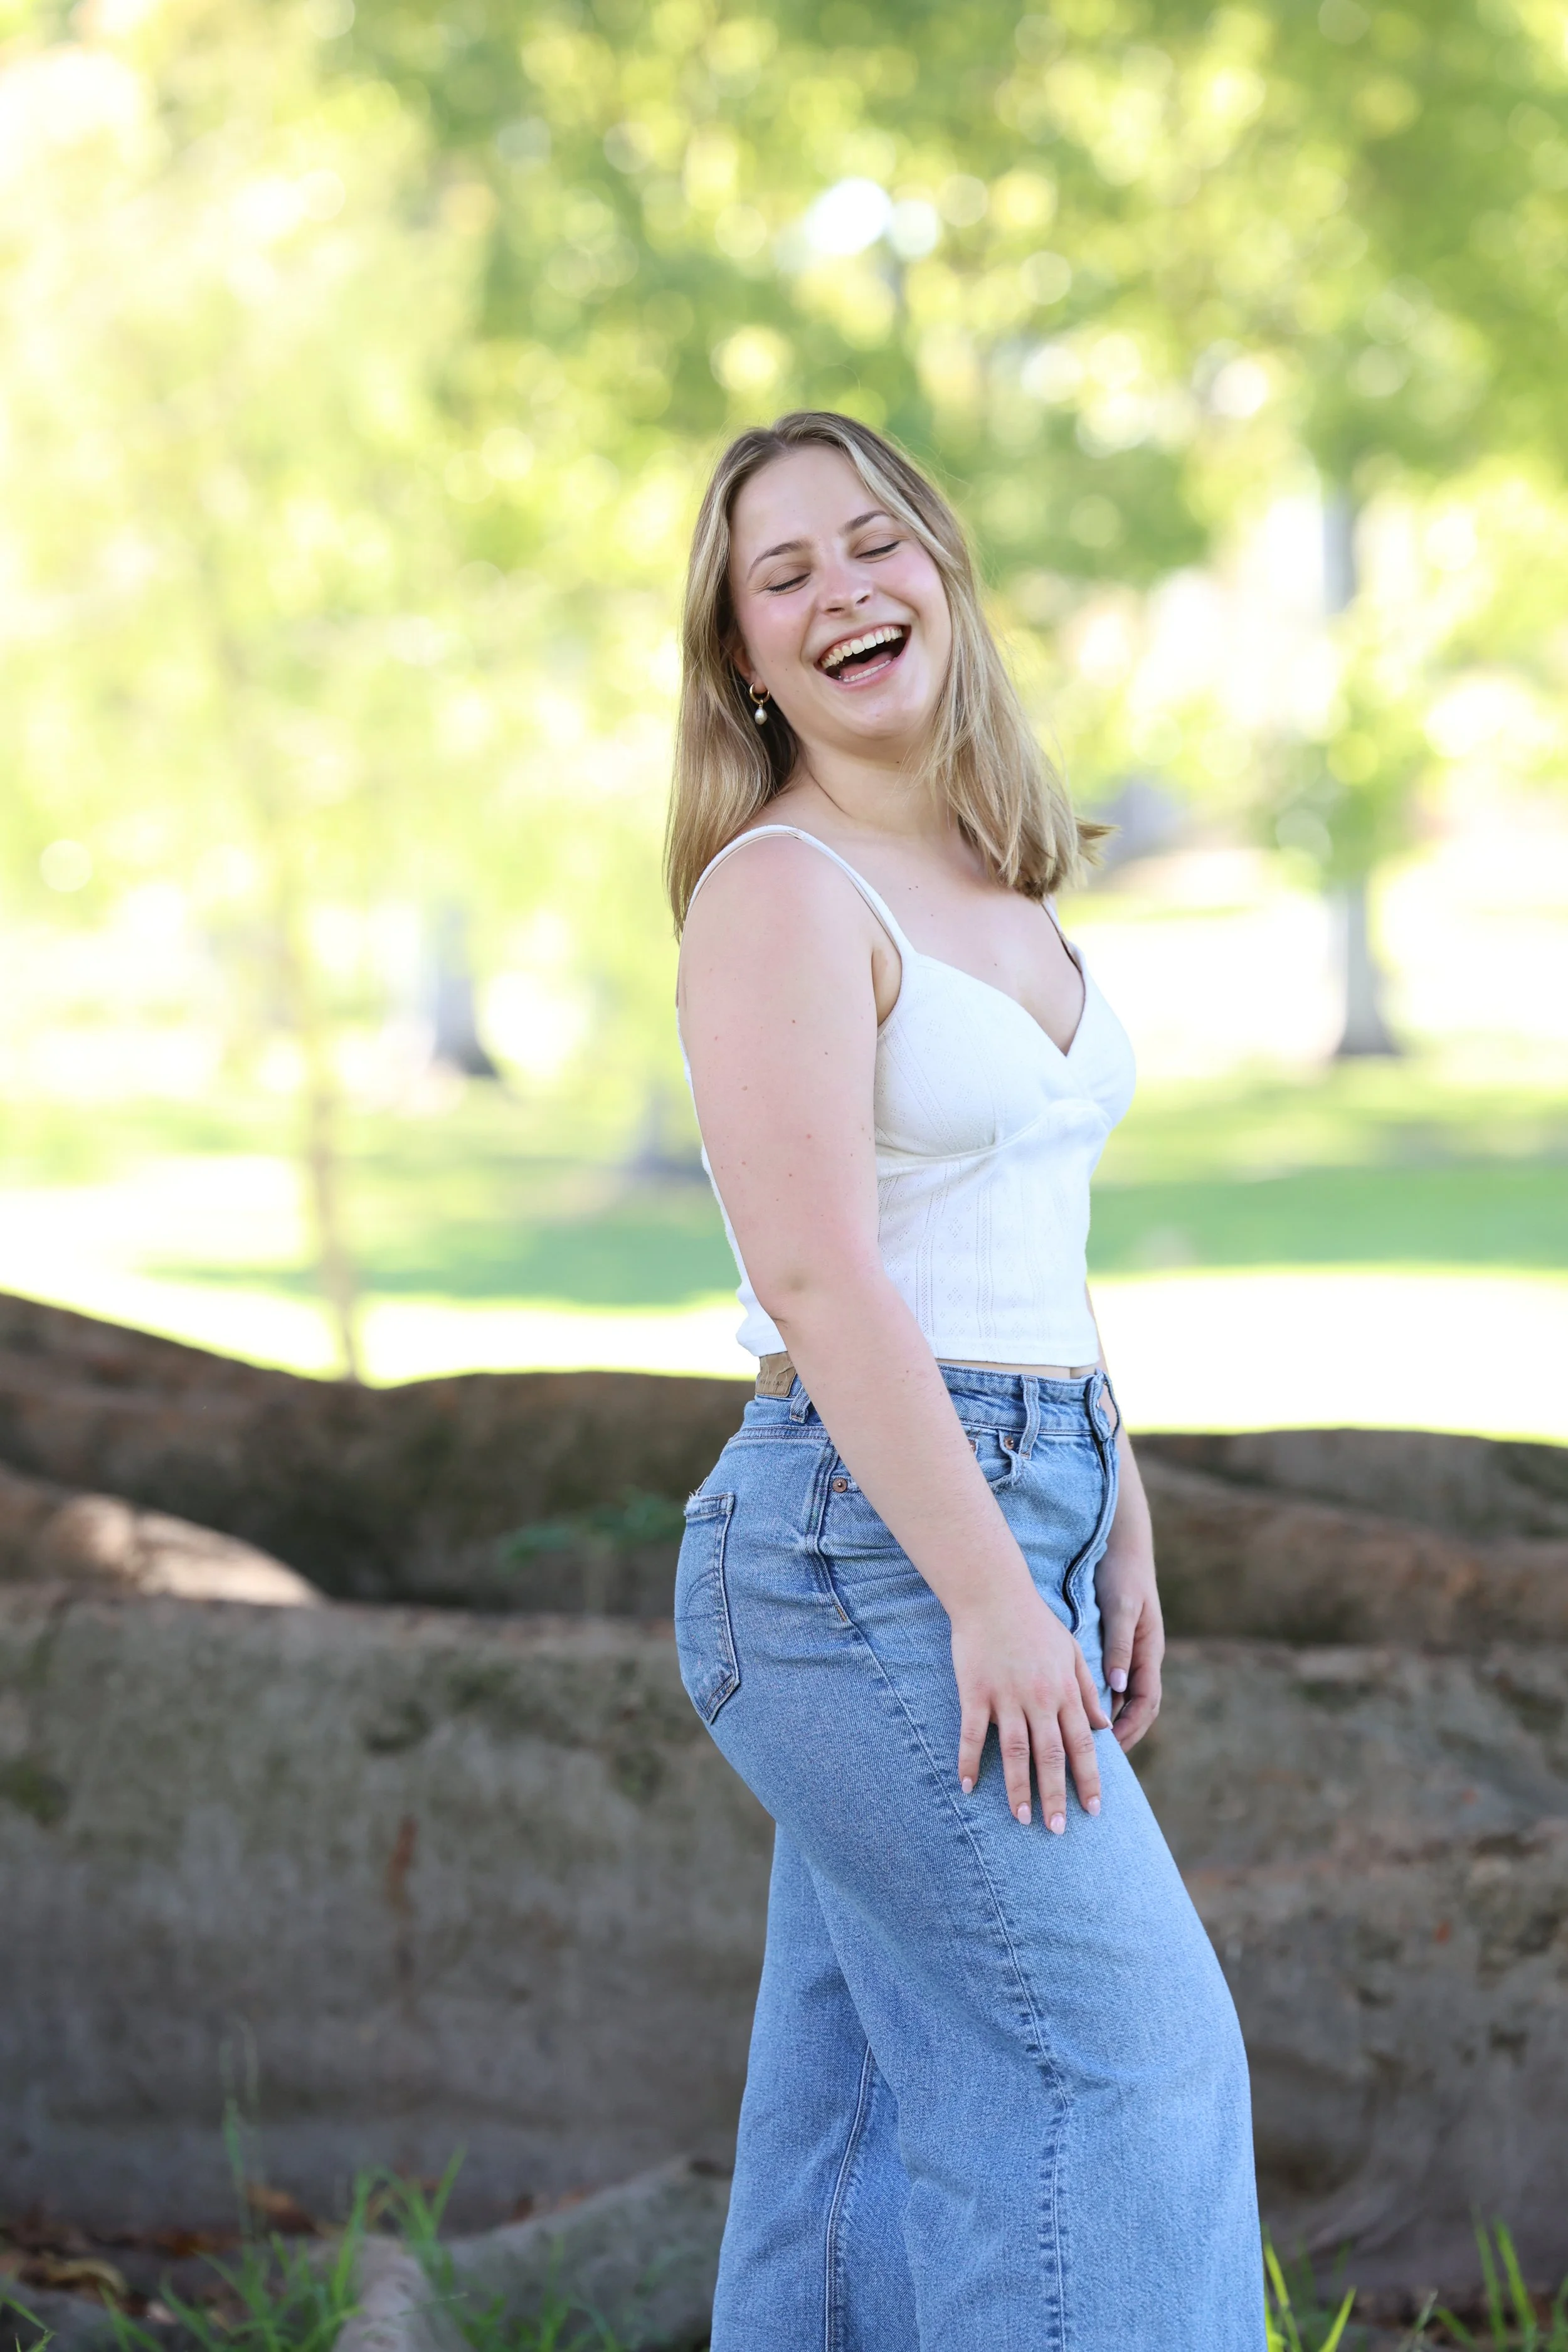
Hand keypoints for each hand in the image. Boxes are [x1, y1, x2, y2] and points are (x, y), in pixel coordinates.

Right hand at [951, 1577, 1110, 1832]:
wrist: (994, 1592)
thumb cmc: (1034, 1621)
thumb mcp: (1071, 1651)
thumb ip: (1087, 1690)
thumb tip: (1103, 1726)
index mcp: (1065, 1690)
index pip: (1082, 1744)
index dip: (1089, 1778)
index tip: (1094, 1810)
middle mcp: (1039, 1698)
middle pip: (1051, 1756)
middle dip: (1056, 1796)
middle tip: (1058, 1830)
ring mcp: (1005, 1697)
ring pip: (1015, 1752)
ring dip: (1019, 1788)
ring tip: (1022, 1819)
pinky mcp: (975, 1692)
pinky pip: (971, 1734)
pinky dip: (969, 1762)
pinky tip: (968, 1787)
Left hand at [1096, 1541, 1163, 1752]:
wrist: (1122, 1545)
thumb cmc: (1122, 1574)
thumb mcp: (1122, 1609)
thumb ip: (1120, 1645)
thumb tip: (1119, 1687)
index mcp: (1149, 1652)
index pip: (1146, 1703)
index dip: (1131, 1728)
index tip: (1111, 1749)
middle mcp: (1142, 1657)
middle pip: (1138, 1708)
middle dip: (1122, 1734)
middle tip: (1098, 1760)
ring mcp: (1130, 1652)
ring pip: (1124, 1698)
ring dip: (1110, 1721)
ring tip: (1086, 1745)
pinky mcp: (1115, 1645)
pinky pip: (1111, 1681)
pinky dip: (1098, 1700)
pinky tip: (1076, 1709)